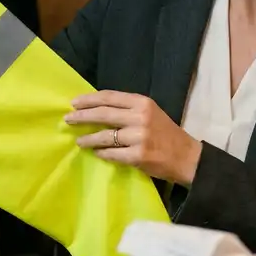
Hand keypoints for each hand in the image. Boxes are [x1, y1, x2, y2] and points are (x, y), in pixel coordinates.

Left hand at [64, 90, 202, 184]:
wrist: (187, 157)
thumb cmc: (166, 134)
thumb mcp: (151, 113)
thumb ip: (128, 109)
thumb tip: (98, 108)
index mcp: (143, 103)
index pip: (110, 97)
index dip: (89, 99)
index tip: (74, 103)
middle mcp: (140, 117)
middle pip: (103, 114)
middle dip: (82, 116)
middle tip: (68, 119)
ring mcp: (139, 137)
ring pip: (104, 136)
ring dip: (88, 139)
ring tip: (79, 141)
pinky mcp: (138, 156)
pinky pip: (112, 154)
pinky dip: (101, 153)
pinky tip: (96, 153)